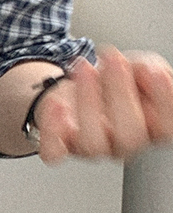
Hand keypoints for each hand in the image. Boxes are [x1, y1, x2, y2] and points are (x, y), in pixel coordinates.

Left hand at [36, 47, 172, 163]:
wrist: (81, 82)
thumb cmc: (116, 79)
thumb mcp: (140, 67)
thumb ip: (148, 70)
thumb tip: (147, 71)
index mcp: (153, 127)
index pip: (168, 128)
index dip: (164, 100)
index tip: (155, 71)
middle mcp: (125, 143)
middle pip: (129, 137)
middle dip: (120, 93)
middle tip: (113, 60)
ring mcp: (93, 147)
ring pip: (93, 144)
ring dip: (87, 102)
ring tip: (85, 68)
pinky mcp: (62, 145)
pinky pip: (55, 153)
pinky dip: (52, 131)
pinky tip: (57, 104)